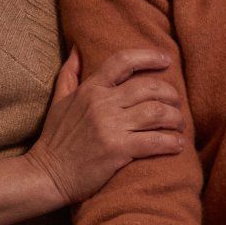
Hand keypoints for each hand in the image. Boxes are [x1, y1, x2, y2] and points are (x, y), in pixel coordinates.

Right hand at [26, 48, 183, 203]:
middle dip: (170, 93)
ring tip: (179, 124)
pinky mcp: (118, 150)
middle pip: (148, 87)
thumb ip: (69, 73)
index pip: (123, 61)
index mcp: (90, 89)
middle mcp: (102, 103)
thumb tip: (76, 49)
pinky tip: (178, 144)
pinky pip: (154, 141)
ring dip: (175, 118)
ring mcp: (110, 127)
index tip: (166, 59)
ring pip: (156, 112)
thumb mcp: (58, 100)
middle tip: (177, 102)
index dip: (149, 57)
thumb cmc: (54, 139)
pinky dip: (171, 142)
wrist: (46, 175)